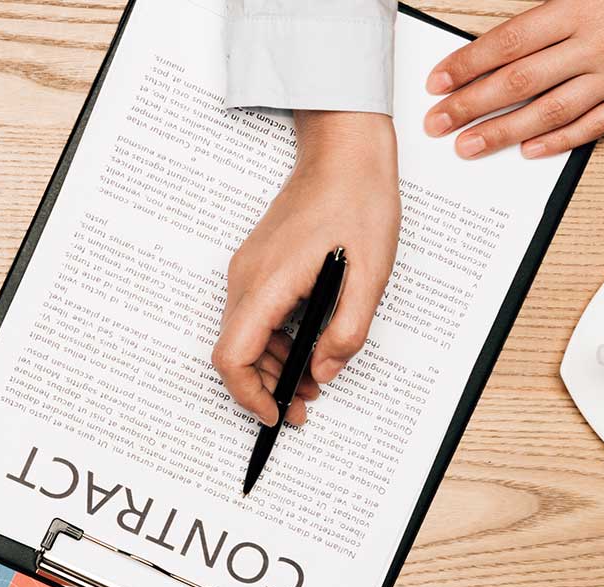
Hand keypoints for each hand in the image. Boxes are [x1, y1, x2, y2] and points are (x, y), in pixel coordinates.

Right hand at [214, 111, 398, 426]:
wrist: (344, 153)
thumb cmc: (357, 201)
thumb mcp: (371, 274)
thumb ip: (347, 331)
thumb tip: (324, 372)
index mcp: (267, 284)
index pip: (233, 357)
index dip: (249, 396)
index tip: (275, 416)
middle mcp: (246, 280)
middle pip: (235, 354)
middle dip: (265, 389)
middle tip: (305, 407)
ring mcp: (248, 272)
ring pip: (243, 338)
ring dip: (272, 366)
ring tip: (312, 380)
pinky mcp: (257, 267)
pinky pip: (254, 318)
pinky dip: (275, 342)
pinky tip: (306, 345)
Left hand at [423, 0, 603, 159]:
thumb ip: (549, 10)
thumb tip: (503, 35)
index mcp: (579, 7)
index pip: (508, 42)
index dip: (467, 64)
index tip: (438, 82)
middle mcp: (597, 43)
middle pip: (519, 81)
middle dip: (470, 105)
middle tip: (437, 123)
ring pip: (549, 110)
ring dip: (503, 132)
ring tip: (468, 146)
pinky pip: (594, 126)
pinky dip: (558, 140)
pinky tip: (528, 150)